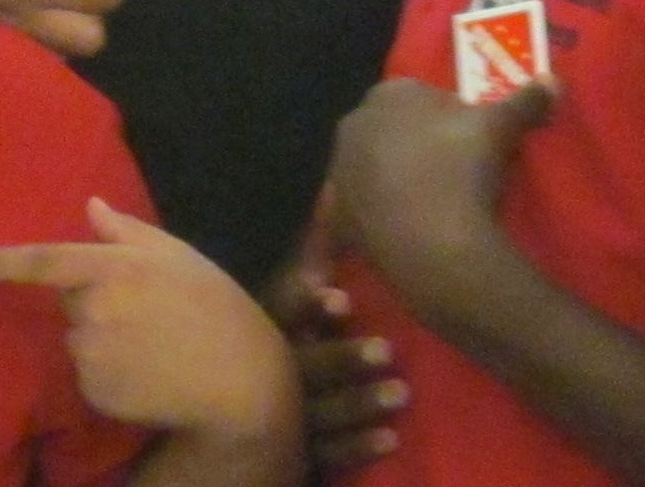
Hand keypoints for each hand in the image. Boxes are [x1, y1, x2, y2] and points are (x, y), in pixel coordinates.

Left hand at [0, 198, 298, 443]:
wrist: (240, 380)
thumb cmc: (216, 307)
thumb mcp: (179, 256)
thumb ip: (127, 231)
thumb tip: (90, 205)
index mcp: (113, 268)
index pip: (43, 260)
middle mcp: (93, 309)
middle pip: (70, 304)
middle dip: (95, 305)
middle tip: (148, 313)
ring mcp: (92, 353)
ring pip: (79, 342)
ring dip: (104, 342)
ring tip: (154, 346)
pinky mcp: (95, 391)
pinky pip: (89, 378)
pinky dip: (111, 377)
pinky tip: (148, 374)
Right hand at [265, 223, 404, 473]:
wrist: (243, 415)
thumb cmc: (281, 331)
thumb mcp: (289, 288)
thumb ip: (310, 247)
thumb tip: (334, 188)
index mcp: (255, 331)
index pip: (272, 317)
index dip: (301, 307)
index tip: (340, 298)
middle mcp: (261, 376)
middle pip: (296, 370)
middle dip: (340, 360)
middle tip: (387, 350)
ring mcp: (274, 422)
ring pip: (313, 417)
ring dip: (356, 405)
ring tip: (401, 394)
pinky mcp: (292, 457)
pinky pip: (322, 457)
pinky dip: (355, 449)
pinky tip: (390, 440)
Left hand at [326, 78, 552, 306]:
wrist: (434, 244)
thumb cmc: (464, 170)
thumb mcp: (501, 128)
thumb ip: (525, 100)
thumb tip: (552, 80)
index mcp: (388, 95)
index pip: (418, 94)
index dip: (445, 114)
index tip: (469, 137)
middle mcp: (355, 126)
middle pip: (391, 129)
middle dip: (416, 142)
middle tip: (454, 168)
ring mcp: (340, 172)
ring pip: (373, 167)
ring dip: (395, 177)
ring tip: (434, 200)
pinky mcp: (339, 216)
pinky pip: (359, 211)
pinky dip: (375, 217)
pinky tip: (400, 229)